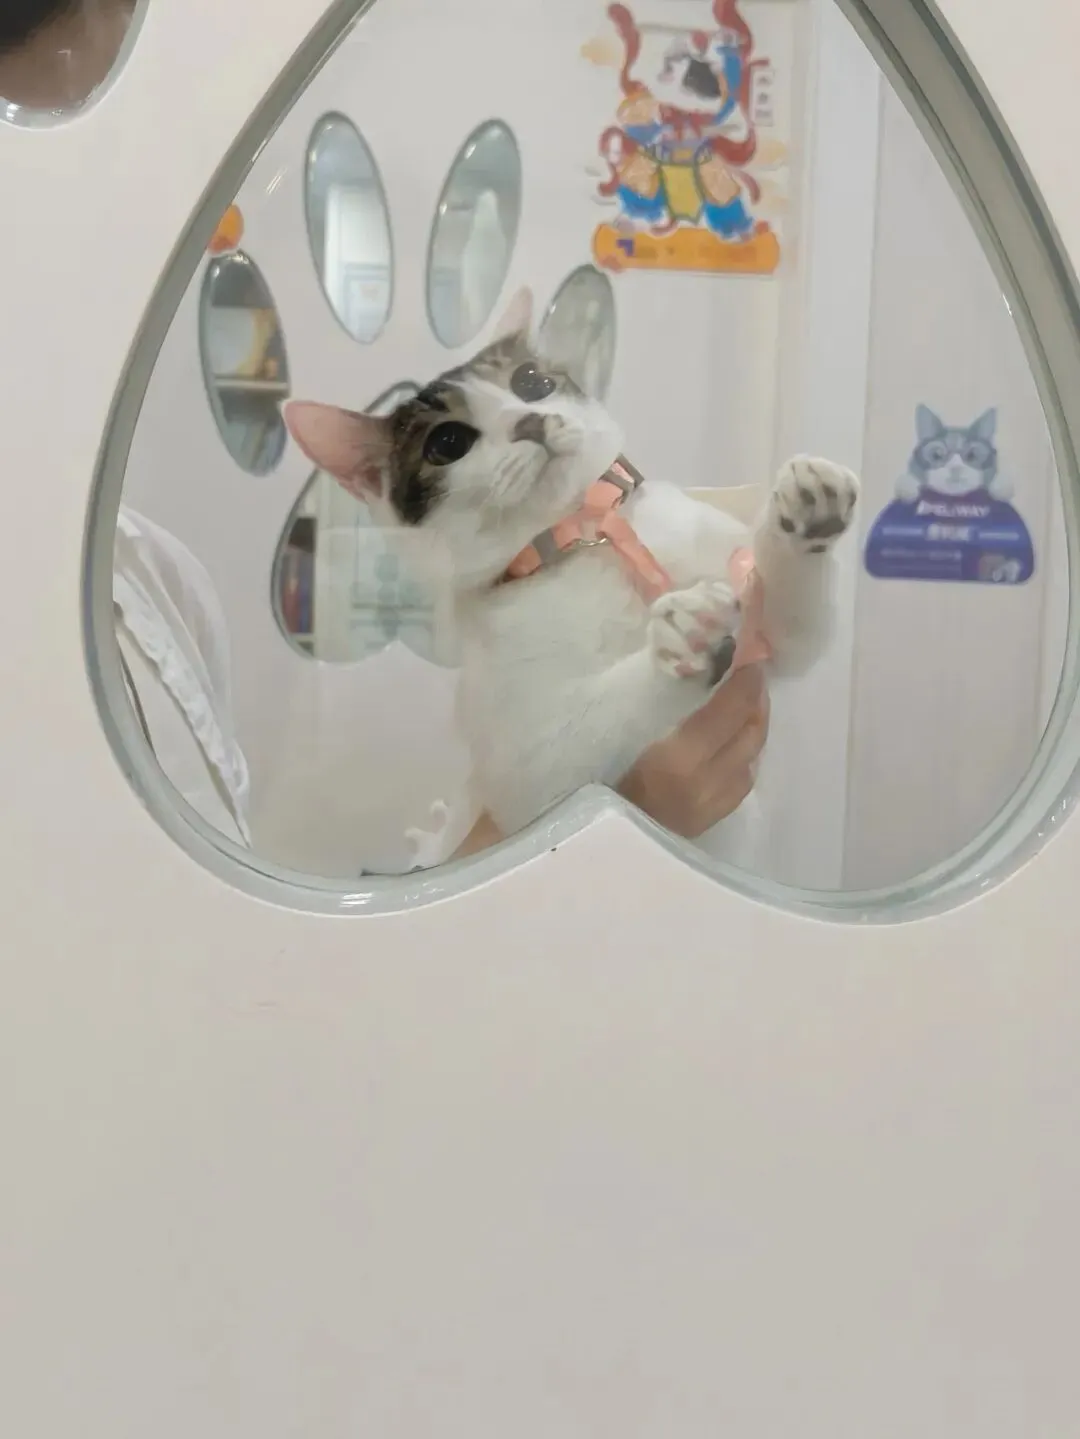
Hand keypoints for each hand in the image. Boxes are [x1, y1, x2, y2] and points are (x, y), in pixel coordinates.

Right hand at [451, 667, 768, 859]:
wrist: (573, 862)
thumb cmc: (574, 791)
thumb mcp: (603, 741)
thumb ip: (643, 710)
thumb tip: (674, 678)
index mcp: (675, 761)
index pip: (729, 711)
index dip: (745, 681)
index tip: (749, 655)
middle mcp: (701, 787)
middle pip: (749, 735)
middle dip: (757, 702)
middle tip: (752, 675)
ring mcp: (706, 811)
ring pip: (750, 762)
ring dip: (754, 730)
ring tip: (747, 706)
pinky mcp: (702, 828)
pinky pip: (738, 786)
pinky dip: (744, 759)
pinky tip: (730, 749)